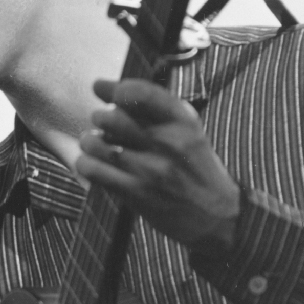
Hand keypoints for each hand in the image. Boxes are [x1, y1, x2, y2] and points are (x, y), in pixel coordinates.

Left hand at [75, 76, 240, 249]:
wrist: (217, 216)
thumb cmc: (195, 169)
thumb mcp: (187, 132)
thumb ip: (151, 110)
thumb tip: (102, 86)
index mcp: (184, 120)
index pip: (142, 93)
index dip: (114, 88)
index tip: (100, 88)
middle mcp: (169, 141)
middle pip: (114, 117)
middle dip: (101, 117)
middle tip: (101, 123)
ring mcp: (152, 169)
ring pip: (100, 144)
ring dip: (89, 141)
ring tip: (92, 143)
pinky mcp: (137, 194)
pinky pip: (95, 171)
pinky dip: (85, 164)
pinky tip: (90, 163)